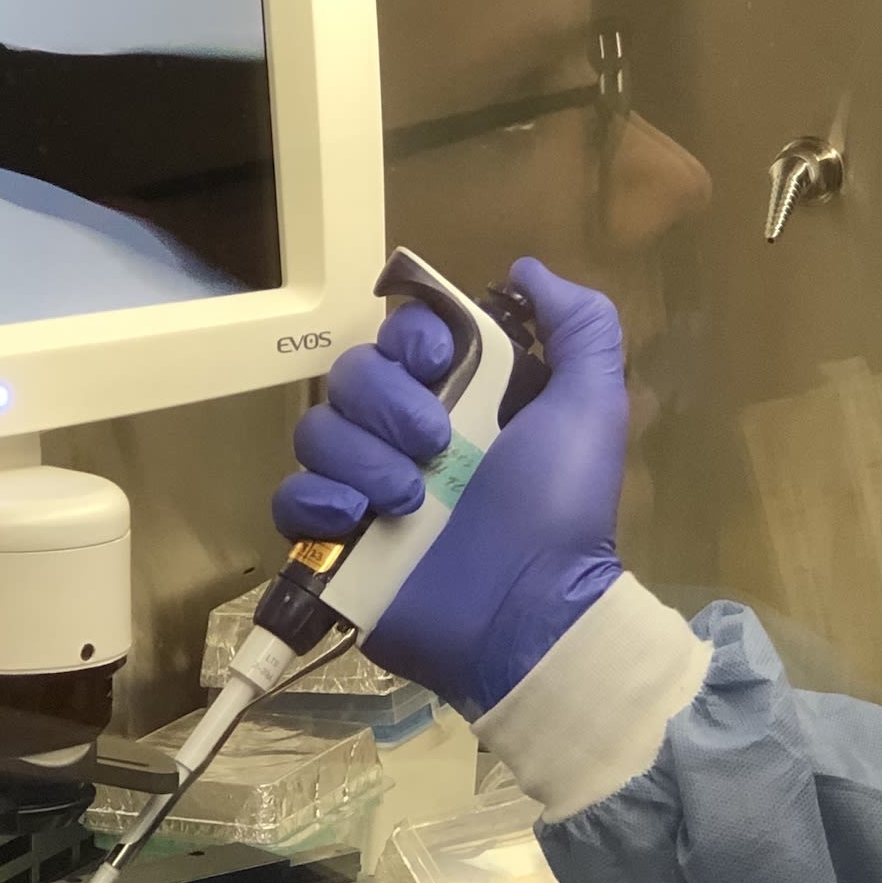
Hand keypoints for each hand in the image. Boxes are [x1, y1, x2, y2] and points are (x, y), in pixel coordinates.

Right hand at [272, 256, 625, 712]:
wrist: (528, 613)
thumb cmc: (560, 509)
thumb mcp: (591, 406)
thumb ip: (579, 325)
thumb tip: (524, 269)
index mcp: (463, 397)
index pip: (402, 333)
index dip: (412, 339)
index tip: (441, 365)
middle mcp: (408, 434)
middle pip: (351, 374)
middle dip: (388, 404)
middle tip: (436, 446)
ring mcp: (367, 489)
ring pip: (317, 430)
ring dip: (361, 459)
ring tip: (410, 502)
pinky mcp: (336, 542)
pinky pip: (289, 498)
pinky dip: (315, 502)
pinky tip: (356, 521)